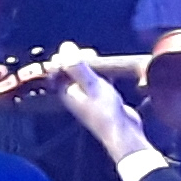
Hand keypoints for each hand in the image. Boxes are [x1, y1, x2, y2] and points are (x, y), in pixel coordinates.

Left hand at [50, 45, 156, 167]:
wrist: (123, 132)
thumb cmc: (105, 111)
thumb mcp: (91, 84)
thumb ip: (77, 66)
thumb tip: (65, 48)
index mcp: (65, 91)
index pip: (57, 68)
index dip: (65, 57)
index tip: (76, 51)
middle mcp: (73, 94)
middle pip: (70, 70)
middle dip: (79, 59)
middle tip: (91, 55)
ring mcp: (87, 97)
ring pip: (85, 75)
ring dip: (92, 66)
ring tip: (101, 62)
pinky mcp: (101, 99)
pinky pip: (97, 82)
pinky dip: (102, 74)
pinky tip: (111, 73)